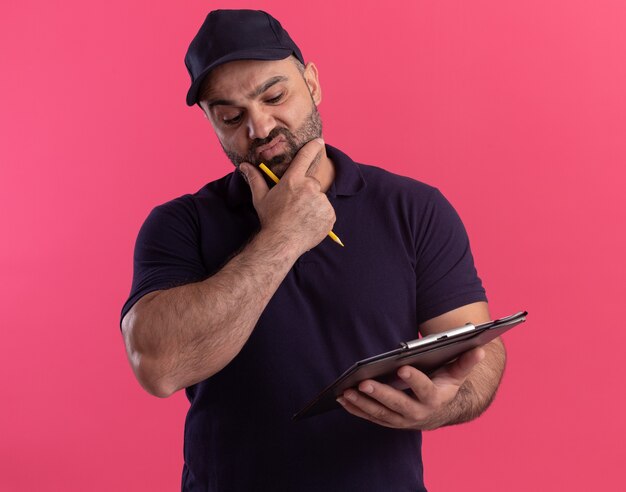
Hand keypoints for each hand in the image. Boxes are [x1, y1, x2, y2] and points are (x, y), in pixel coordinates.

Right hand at [239, 138, 335, 255]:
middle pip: (312, 183)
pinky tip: (309, 224)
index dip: (313, 147)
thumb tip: (244, 165)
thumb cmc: (270, 219)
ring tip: (301, 217)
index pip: (305, 157)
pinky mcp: (330, 215)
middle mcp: (310, 188)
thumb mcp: (261, 198)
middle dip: (306, 192)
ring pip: (320, 199)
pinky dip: (321, 217)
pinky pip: (327, 212)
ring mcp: (321, 202)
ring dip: (314, 205)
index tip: (319, 142)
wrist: (281, 243)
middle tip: (295, 206)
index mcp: (293, 180)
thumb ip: (255, 179)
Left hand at [337, 347, 485, 429]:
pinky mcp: (389, 421)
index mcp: (435, 399)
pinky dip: (356, 409)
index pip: (424, 389)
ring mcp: (402, 420)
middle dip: (379, 393)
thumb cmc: (445, 385)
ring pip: (380, 413)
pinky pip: (371, 417)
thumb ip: (465, 361)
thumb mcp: (457, 373)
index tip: (402, 367)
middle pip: (397, 404)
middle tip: (363, 382)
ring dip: (362, 403)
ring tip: (346, 391)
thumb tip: (479, 348)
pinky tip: (343, 398)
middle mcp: (418, 414)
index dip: (414, 379)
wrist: (442, 411)